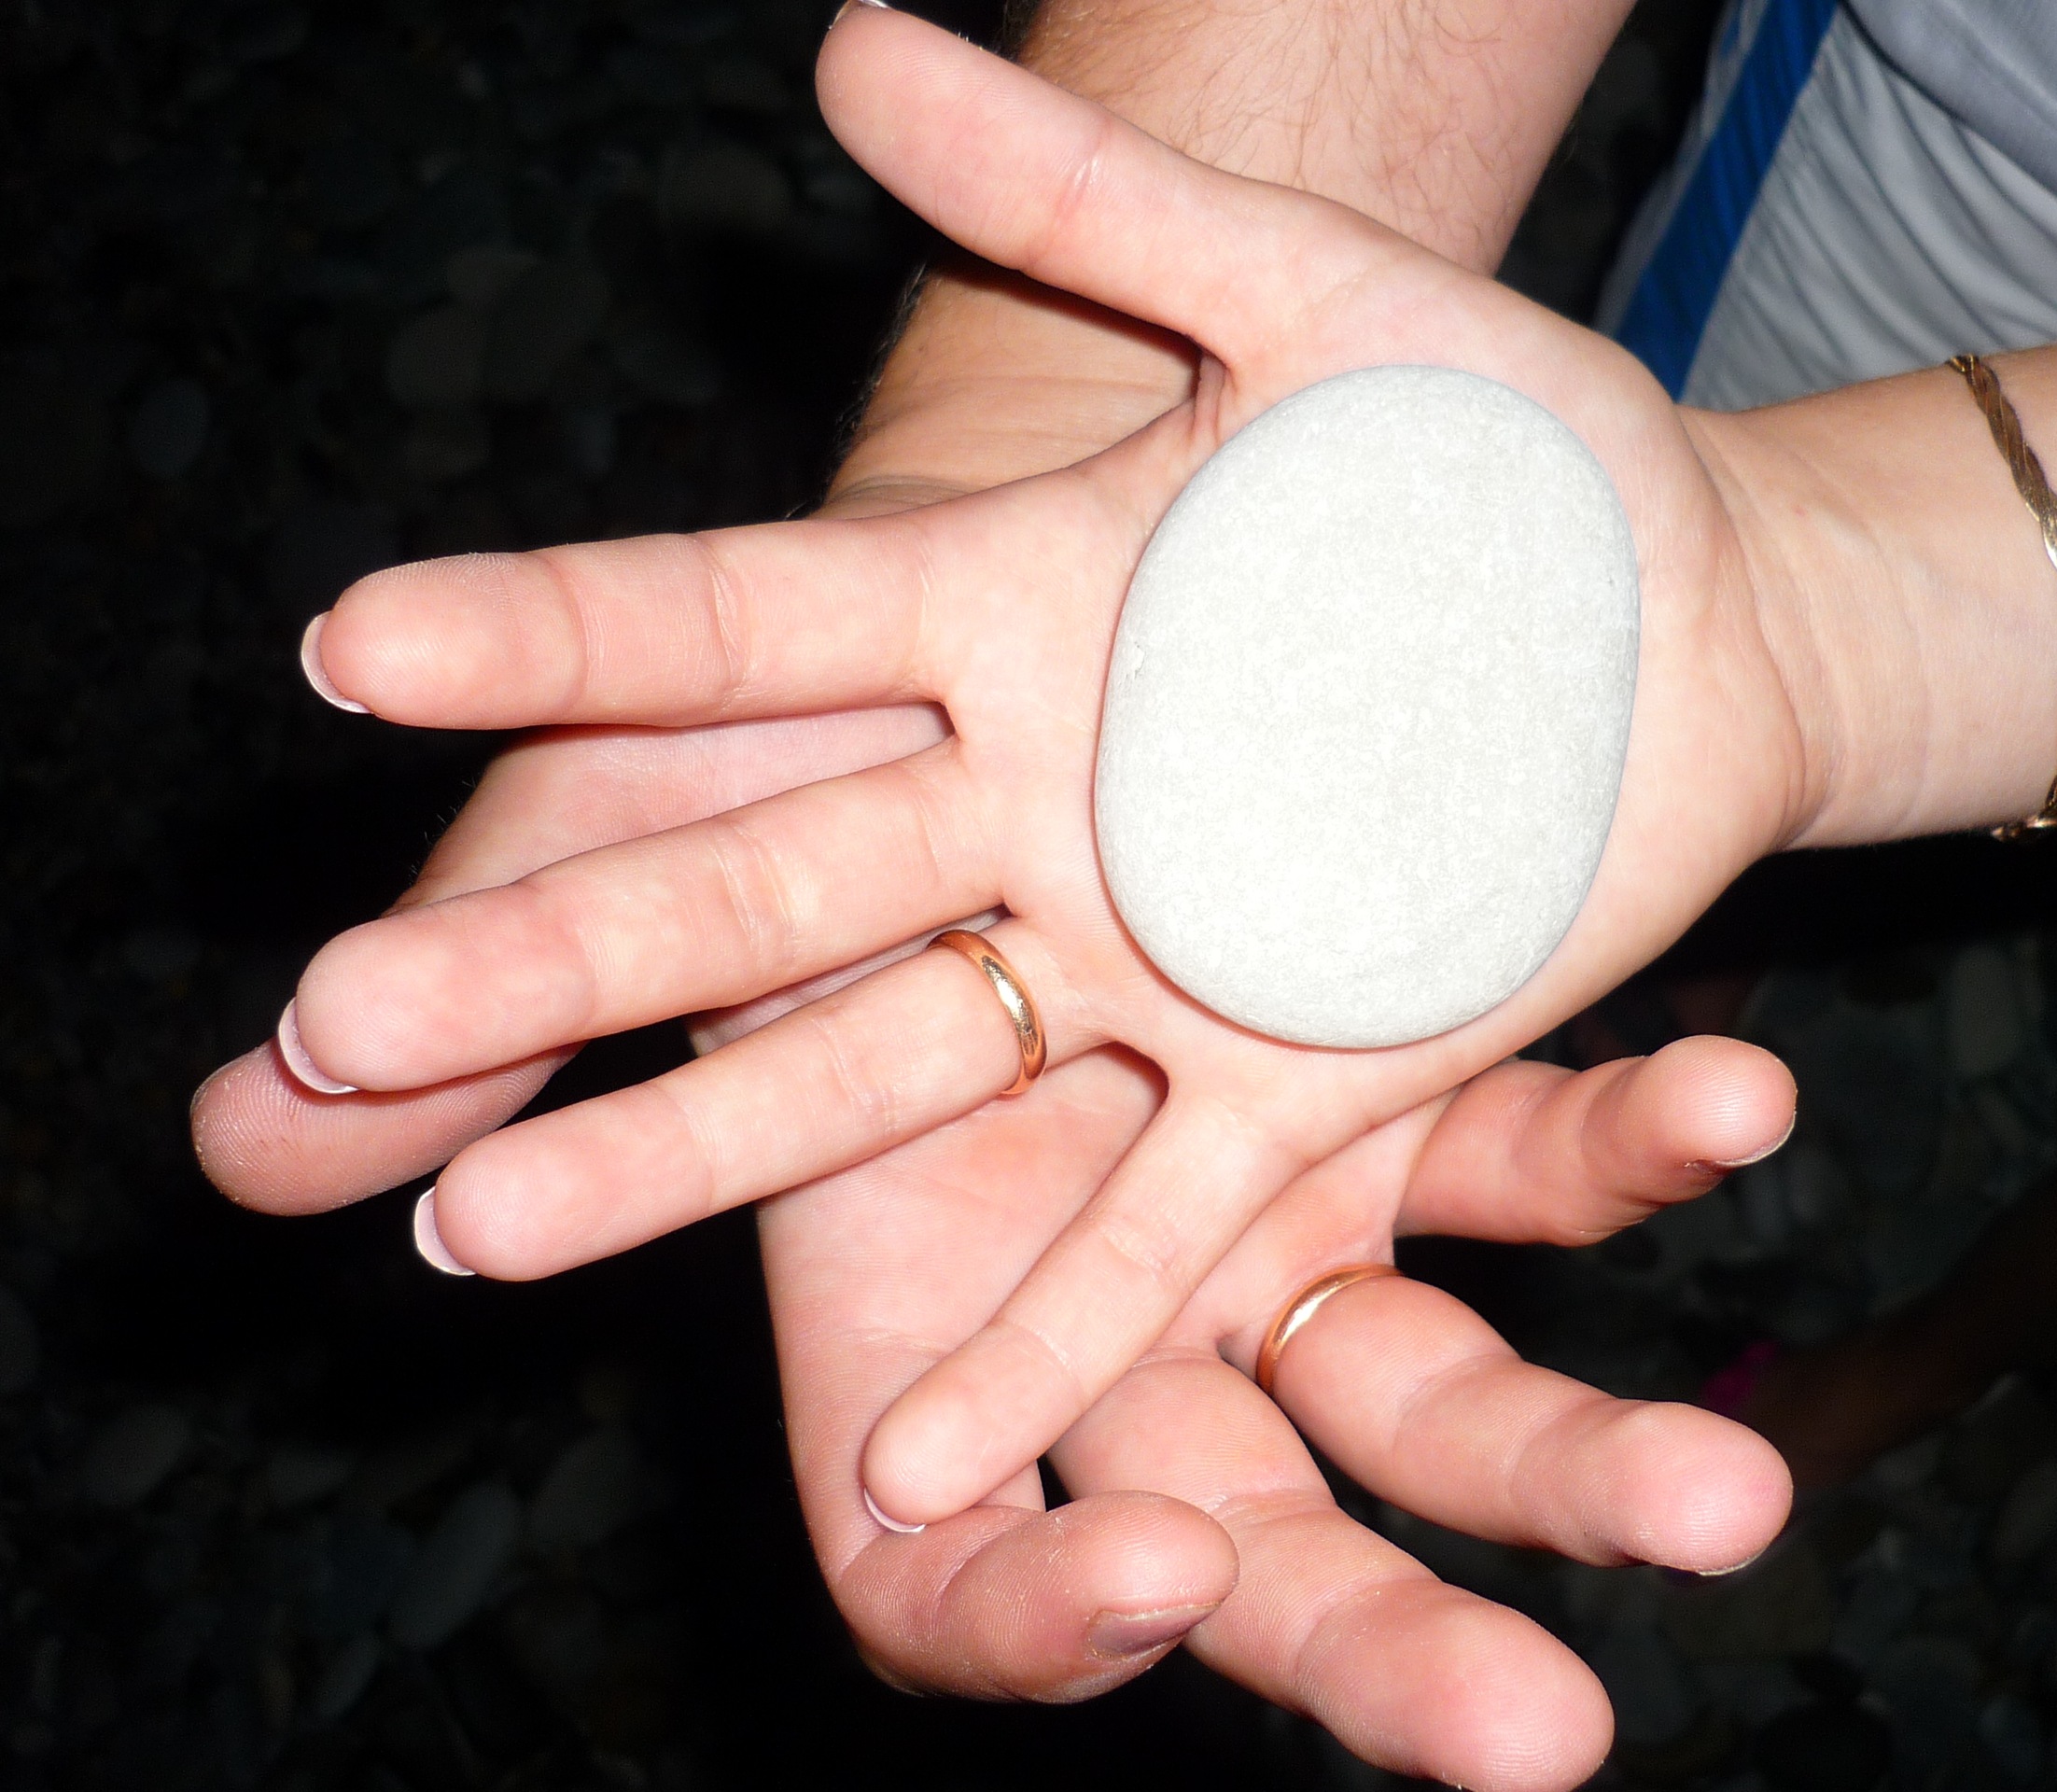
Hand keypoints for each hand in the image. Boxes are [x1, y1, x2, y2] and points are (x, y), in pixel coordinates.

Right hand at [199, 650, 1793, 1789]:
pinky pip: (1526, 1158)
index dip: (1029, 1613)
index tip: (1135, 1581)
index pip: (952, 1572)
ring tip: (1728, 1510)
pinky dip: (1620, 1146)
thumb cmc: (753, 760)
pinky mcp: (1398, 1088)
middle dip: (1380, 1656)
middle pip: (1251, 1556)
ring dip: (1585, 1465)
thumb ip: (478, 1011)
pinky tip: (1730, 1105)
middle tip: (1532, 1743)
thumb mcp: (609, 859)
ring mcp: (1275, 1216)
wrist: (965, 619)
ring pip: (1436, 1395)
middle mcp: (1111, 1316)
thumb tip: (247, 1136)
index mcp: (913, 1322)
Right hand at [223, 8, 1821, 1525]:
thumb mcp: (1305, 299)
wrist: (1686, 613)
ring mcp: (1149, 960)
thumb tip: (842, 46)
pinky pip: (1146, 1222)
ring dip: (696, 1153)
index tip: (349, 642)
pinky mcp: (1297, 1081)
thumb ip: (1090, 209)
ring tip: (482, 1237)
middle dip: (554, 943)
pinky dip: (1037, 1332)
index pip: (736, 616)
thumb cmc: (1503, 444)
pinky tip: (910, 1459)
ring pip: (882, 1067)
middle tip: (334, 1011)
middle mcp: (1030, 807)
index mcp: (1009, 614)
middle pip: (755, 878)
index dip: (553, 628)